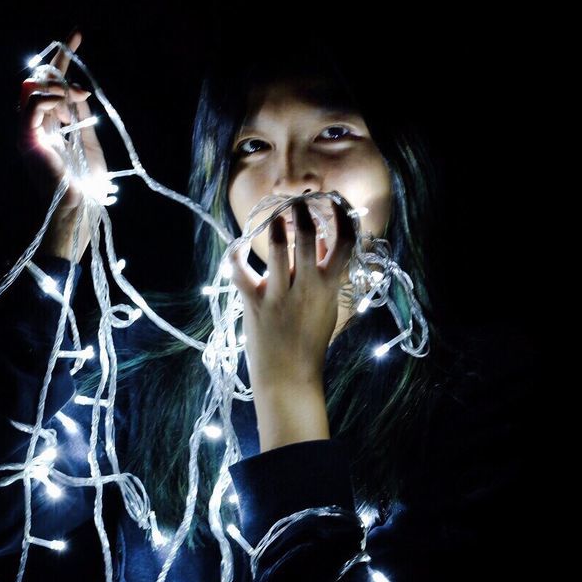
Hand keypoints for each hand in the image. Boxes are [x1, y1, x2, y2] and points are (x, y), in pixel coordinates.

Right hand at [16, 28, 106, 262]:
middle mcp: (34, 128)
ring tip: (81, 97)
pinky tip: (70, 102)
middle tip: (77, 45)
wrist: (80, 209)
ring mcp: (28, 134)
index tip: (76, 36)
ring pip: (33, 90)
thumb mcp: (89, 143)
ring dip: (59, 85)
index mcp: (49, 129)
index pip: (50, 87)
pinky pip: (32, 107)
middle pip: (37, 82)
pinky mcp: (28, 140)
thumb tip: (78, 92)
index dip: (62, 61)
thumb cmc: (86, 185)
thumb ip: (80, 117)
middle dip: (57, 60)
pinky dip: (50, 98)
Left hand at [228, 195, 357, 448]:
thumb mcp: (328, 309)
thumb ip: (326, 276)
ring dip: (276, 227)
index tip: (334, 202)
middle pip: (308, 237)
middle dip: (302, 212)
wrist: (289, 379)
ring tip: (275, 217)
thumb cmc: (310, 345)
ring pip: (278, 249)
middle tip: (297, 202)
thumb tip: (321, 244)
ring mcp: (279, 294)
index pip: (345, 242)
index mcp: (330, 287)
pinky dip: (236, 256)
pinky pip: (240, 272)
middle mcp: (307, 287)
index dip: (342, 217)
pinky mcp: (254, 303)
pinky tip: (238, 246)